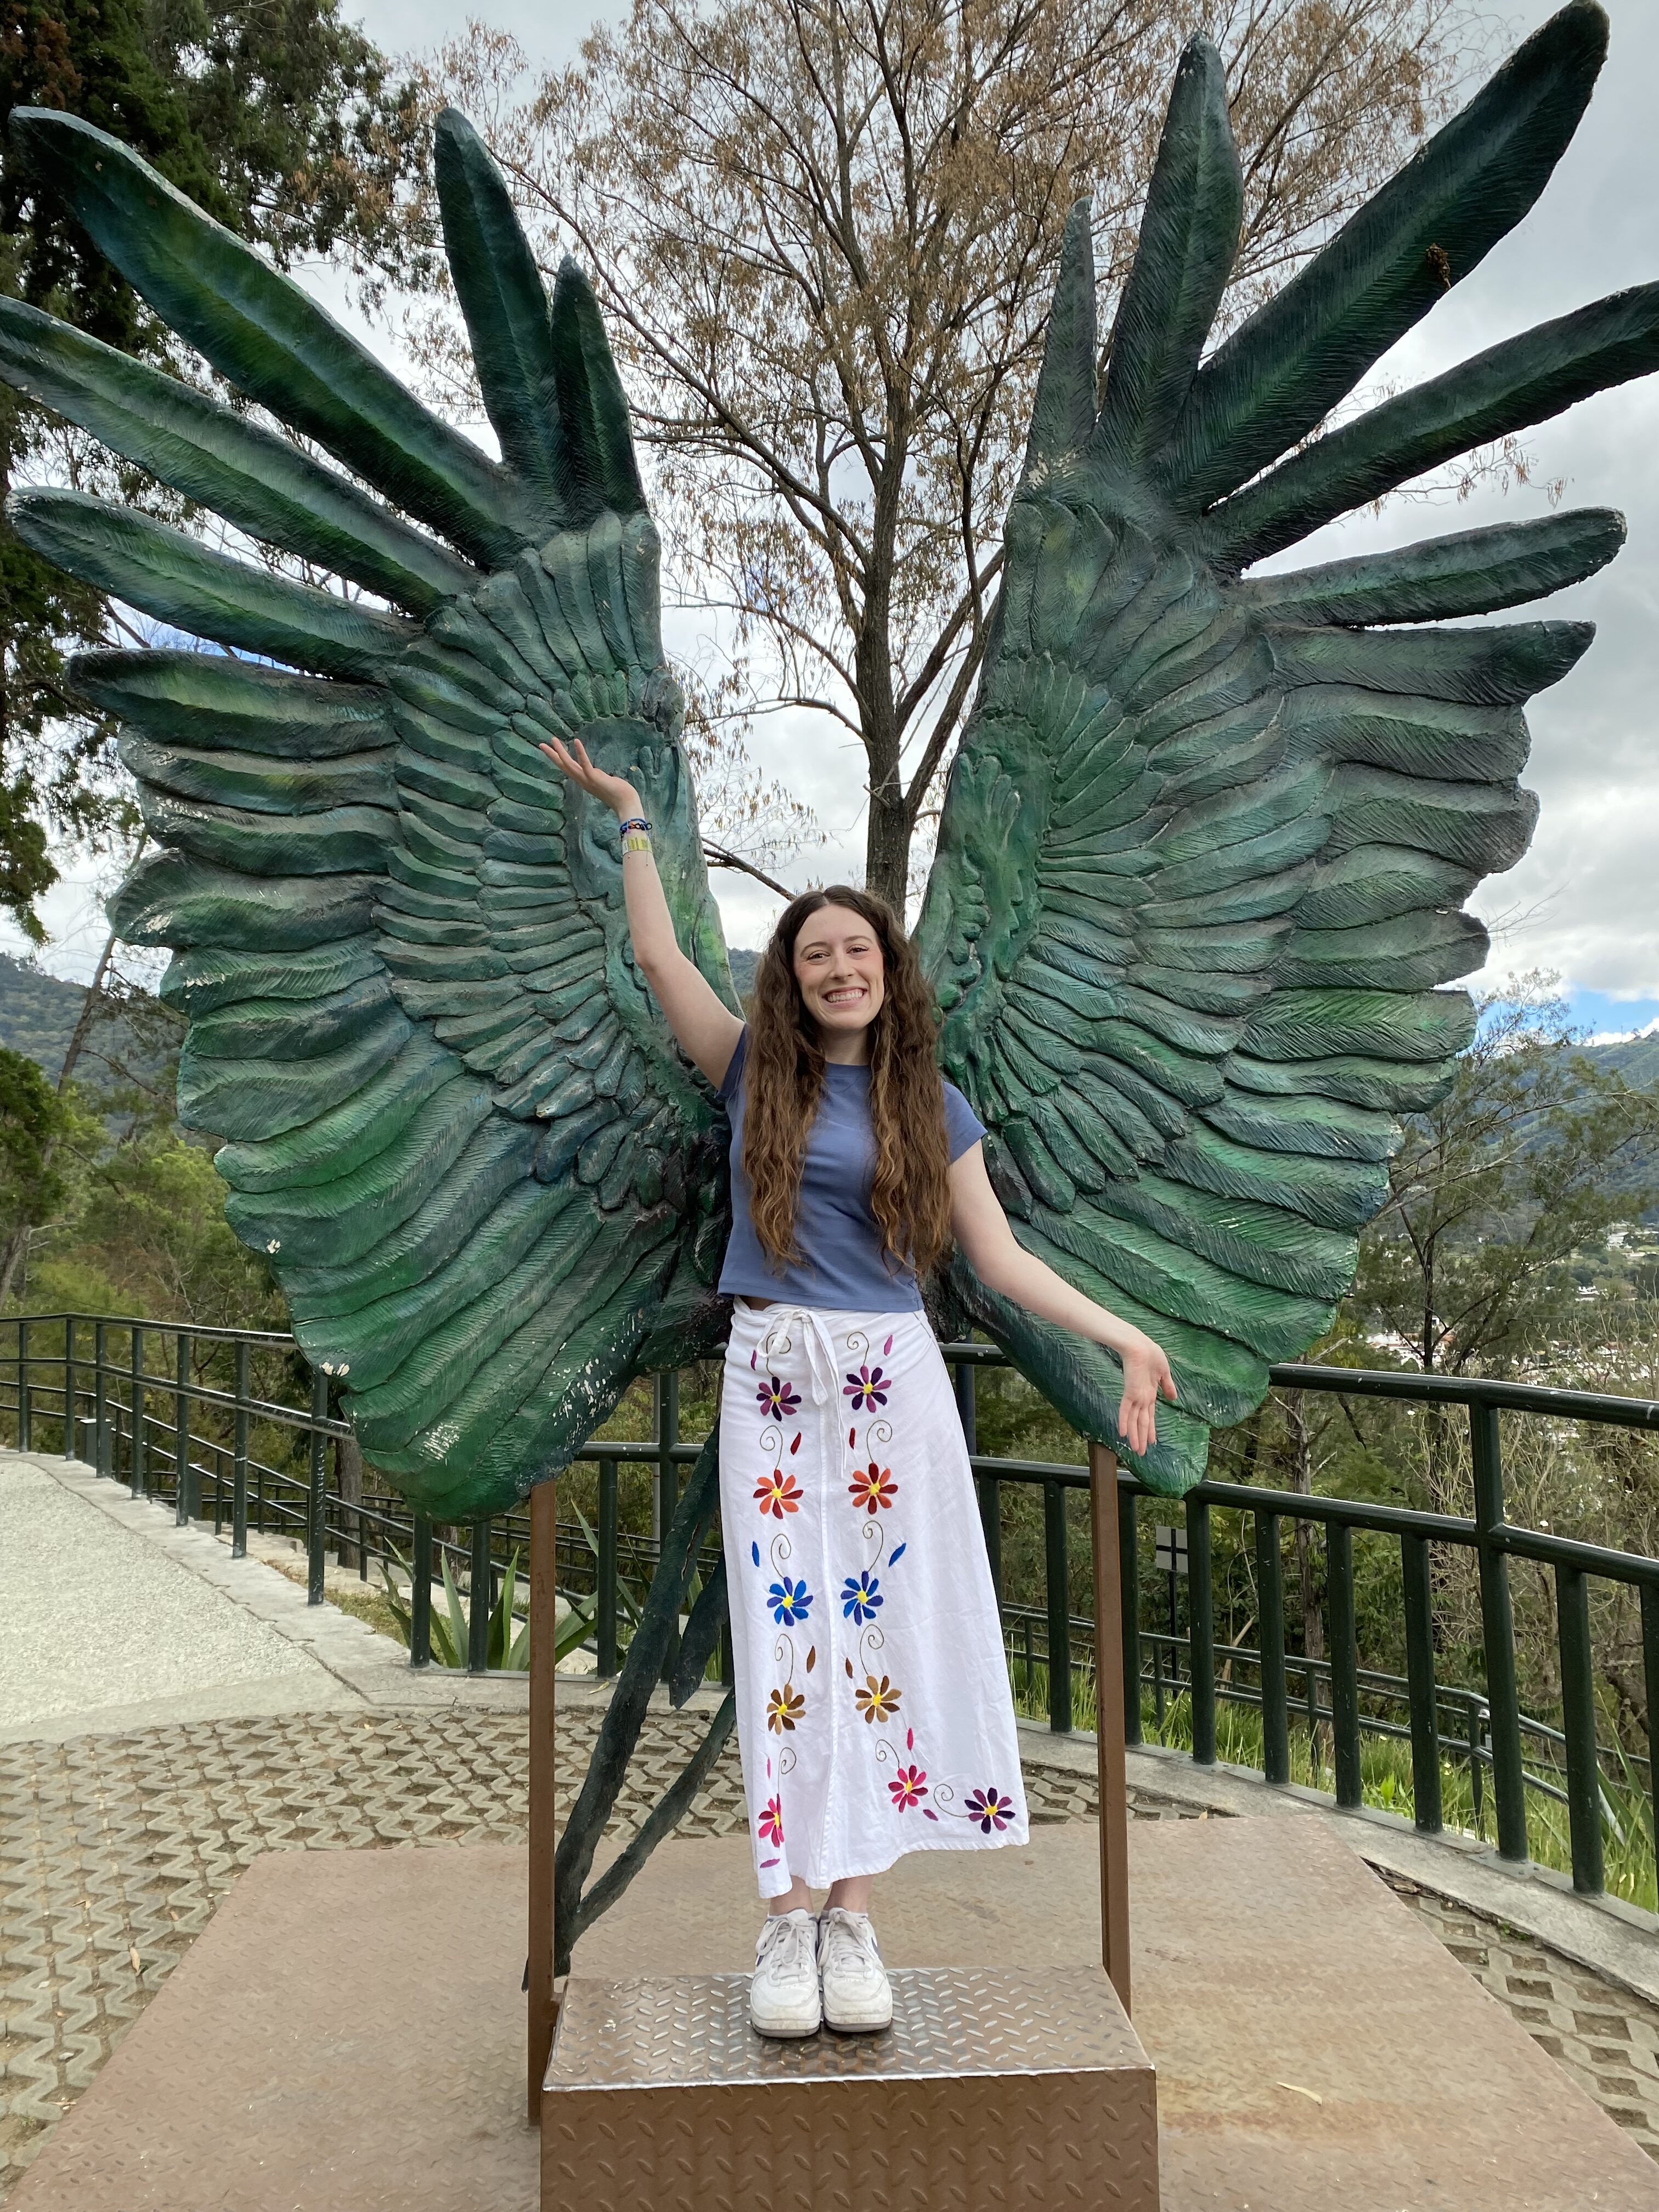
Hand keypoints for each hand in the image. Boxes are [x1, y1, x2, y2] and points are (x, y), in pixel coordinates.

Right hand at [538, 734, 640, 819]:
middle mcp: (582, 781)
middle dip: (552, 755)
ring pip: (569, 764)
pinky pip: (585, 763)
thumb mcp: (604, 781)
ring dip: (560, 752)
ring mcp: (587, 780)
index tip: (550, 751)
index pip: (568, 769)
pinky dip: (580, 752)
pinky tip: (576, 741)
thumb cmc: (619, 793)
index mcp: (584, 781)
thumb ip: (598, 776)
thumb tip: (596, 772)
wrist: (626, 804)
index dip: (558, 760)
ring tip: (553, 740)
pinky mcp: (594, 777)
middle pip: (563, 766)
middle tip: (541, 744)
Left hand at [1115, 1332, 1177, 1456]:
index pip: (1149, 1415)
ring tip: (1135, 1450)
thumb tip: (1174, 1398)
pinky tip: (1123, 1433)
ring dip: (1135, 1436)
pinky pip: (1125, 1410)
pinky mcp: (1129, 1392)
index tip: (1152, 1441)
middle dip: (1142, 1438)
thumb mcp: (1164, 1372)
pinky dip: (1124, 1421)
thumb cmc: (1151, 1354)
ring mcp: (1135, 1396)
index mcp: (1149, 1393)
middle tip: (1141, 1453)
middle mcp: (1142, 1398)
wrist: (1140, 1345)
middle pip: (1142, 1422)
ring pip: (1135, 1421)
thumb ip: (1168, 1386)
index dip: (1151, 1429)